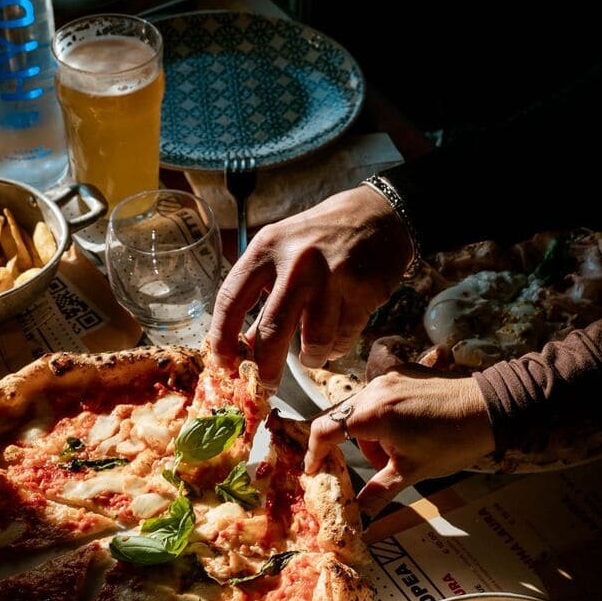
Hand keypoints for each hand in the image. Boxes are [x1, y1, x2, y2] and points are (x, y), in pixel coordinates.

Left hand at [209, 184, 414, 387]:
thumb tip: (244, 347)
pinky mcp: (363, 290)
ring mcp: (332, 275)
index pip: (231, 300)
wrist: (379, 215)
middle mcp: (297, 261)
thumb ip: (263, 294)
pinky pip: (344, 337)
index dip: (222, 338)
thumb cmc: (322, 238)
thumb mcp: (284, 251)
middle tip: (267, 385)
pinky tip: (339, 329)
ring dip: (311, 357)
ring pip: (314, 343)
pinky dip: (338, 344)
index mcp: (267, 247)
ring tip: (313, 353)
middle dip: (267, 369)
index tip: (223, 364)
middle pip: (272, 332)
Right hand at [306, 362, 494, 511]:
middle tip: (377, 467)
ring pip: (361, 408)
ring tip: (400, 451)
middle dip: (351, 446)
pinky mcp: (404, 372)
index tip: (315, 470)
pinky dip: (382, 416)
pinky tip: (407, 432)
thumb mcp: (412, 472)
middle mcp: (375, 389)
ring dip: (370, 433)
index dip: (314, 452)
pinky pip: (379, 396)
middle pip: (341, 419)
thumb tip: (359, 516)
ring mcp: (390, 377)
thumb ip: (378, 492)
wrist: (491, 410)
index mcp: (372, 413)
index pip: (324, 430)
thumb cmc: (452, 441)